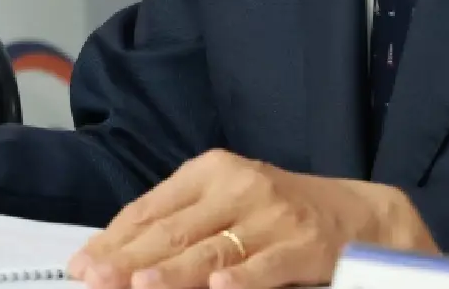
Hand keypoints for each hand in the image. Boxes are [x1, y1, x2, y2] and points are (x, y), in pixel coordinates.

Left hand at [69, 151, 437, 288]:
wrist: (365, 215)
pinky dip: (242, 277)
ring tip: (138, 285)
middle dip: (129, 260)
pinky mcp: (307, 242)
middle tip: (94, 279)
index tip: (82, 264)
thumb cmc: (283, 215)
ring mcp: (273, 213)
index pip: (150, 209)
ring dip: (172, 272)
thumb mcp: (229, 205)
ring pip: (211, 249)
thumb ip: (183, 225)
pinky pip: (268, 264)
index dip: (115, 239)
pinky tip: (218, 288)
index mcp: (210, 171)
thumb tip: (122, 256)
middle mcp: (237, 185)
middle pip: (173, 231)